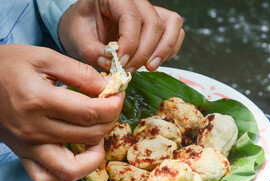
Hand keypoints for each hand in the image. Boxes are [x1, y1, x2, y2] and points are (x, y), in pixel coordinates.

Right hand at [0, 44, 123, 180]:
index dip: (114, 105)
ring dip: (94, 154)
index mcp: (39, 100)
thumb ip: (80, 72)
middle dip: (110, 121)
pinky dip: (67, 173)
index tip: (119, 95)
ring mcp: (27, 146)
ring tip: (96, 134)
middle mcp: (33, 129)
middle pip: (88, 136)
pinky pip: (46, 179)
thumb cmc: (8, 64)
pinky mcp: (22, 154)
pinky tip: (77, 153)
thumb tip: (108, 87)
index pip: (91, 112)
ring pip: (71, 168)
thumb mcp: (45, 57)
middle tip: (110, 107)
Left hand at [58, 0, 184, 71]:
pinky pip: (176, 34)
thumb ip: (91, 51)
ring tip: (148, 67)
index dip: (130, 43)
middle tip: (129, 69)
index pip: (131, 16)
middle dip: (144, 52)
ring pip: (172, 26)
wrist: (86, 27)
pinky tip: (153, 62)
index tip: (121, 63)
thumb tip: (109, 63)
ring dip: (162, 51)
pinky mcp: (160, 22)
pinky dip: (169, 50)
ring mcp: (151, 10)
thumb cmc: (82, 28)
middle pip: (154, 23)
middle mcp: (137, 0)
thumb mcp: (77, 38)